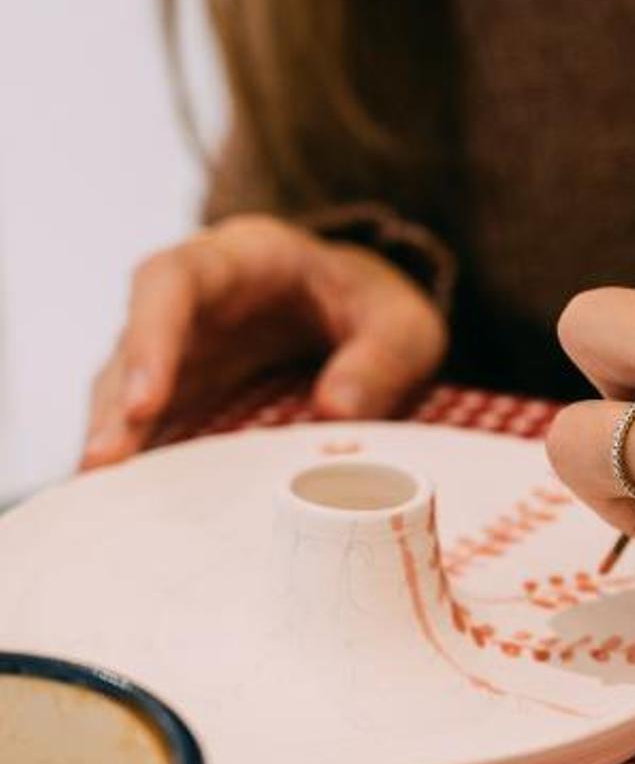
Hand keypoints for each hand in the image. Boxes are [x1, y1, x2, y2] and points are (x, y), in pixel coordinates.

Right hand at [82, 215, 447, 467]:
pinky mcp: (182, 391)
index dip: (151, 336)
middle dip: (115, 403)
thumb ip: (382, 357)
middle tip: (102, 465)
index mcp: (244, 258)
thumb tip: (336, 410)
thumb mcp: (405, 324)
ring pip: (125, 386)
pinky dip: (137, 460)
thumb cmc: (374, 307)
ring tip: (99, 494)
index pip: (175, 280)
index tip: (144, 400)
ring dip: (114, 437)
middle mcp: (194, 299)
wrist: (361, 310)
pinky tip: (121, 505)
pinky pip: (147, 423)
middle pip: (133, 340)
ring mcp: (180, 347)